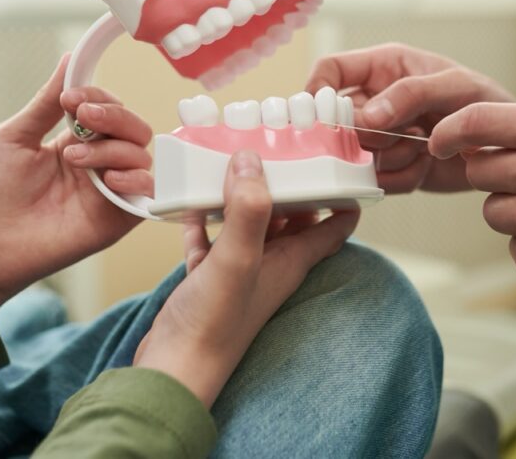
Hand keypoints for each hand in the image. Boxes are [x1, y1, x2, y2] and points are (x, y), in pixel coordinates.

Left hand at [0, 55, 153, 313]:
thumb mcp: (16, 135)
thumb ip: (46, 101)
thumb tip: (69, 59)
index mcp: (78, 141)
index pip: (108, 108)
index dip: (97, 97)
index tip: (70, 98)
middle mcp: (100, 162)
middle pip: (133, 125)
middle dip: (112, 115)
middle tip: (81, 117)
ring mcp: (111, 189)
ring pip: (140, 152)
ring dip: (110, 146)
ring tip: (73, 159)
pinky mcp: (119, 216)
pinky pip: (147, 189)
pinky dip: (132, 176)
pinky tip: (105, 178)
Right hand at [133, 151, 358, 407]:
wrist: (174, 369)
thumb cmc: (214, 324)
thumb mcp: (237, 258)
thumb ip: (248, 210)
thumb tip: (251, 160)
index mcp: (291, 259)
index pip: (334, 225)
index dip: (342, 196)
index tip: (340, 164)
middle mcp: (271, 263)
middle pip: (291, 216)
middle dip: (287, 184)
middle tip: (278, 147)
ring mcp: (239, 270)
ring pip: (249, 223)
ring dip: (242, 197)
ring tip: (230, 163)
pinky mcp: (208, 278)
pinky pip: (210, 239)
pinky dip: (204, 220)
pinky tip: (190, 205)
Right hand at [307, 43, 515, 193]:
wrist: (508, 150)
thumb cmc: (488, 102)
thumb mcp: (455, 85)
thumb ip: (409, 93)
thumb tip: (365, 116)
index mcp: (382, 67)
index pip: (330, 71)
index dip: (317, 92)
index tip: (322, 118)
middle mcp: (374, 101)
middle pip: (337, 122)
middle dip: (365, 136)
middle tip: (397, 136)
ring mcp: (380, 137)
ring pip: (355, 156)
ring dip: (390, 158)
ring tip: (423, 148)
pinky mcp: (390, 169)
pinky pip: (376, 181)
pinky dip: (400, 179)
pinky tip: (425, 167)